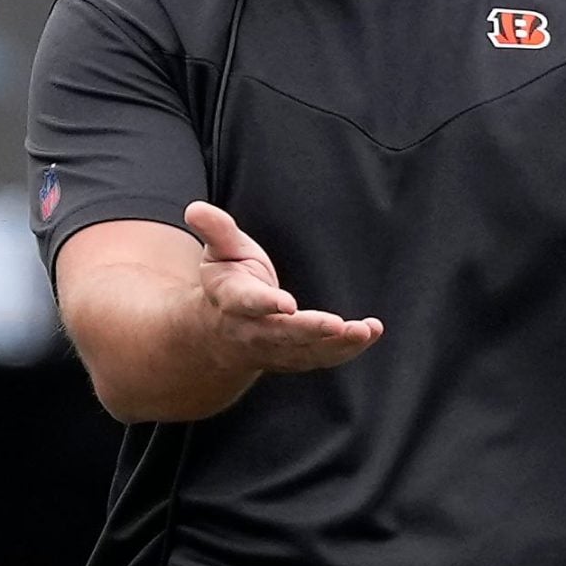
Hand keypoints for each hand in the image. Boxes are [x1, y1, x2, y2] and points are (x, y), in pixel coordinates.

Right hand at [184, 202, 381, 374]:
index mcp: (231, 300)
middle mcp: (253, 330)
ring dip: (337, 344)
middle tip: (338, 325)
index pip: (248, 303)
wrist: (220, 335)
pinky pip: (322, 357)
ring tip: (364, 331)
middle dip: (309, 330)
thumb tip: (195, 208)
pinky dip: (346, 349)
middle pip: (282, 333)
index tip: (287, 303)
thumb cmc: (228, 282)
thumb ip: (215, 231)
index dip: (265, 303)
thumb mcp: (219, 253)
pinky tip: (370, 333)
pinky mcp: (295, 357)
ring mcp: (275, 349)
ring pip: (306, 351)